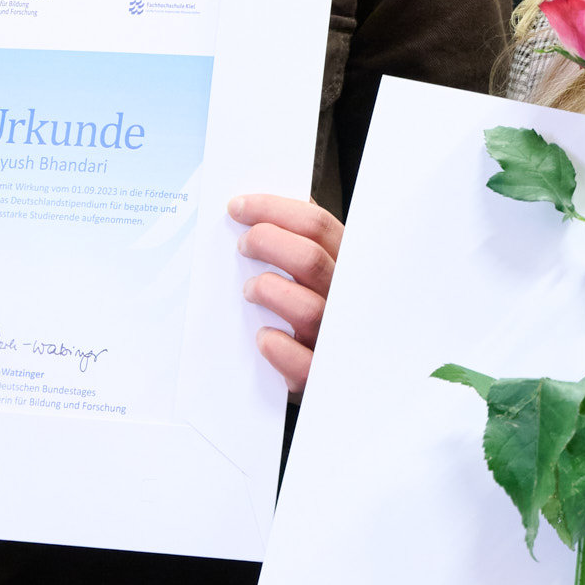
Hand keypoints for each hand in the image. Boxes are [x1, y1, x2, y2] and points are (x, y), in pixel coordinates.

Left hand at [229, 192, 341, 392]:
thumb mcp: (323, 271)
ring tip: (250, 290)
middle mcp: (345, 299)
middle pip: (310, 259)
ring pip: (306, 308)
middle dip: (268, 242)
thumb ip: (306, 240)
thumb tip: (266, 208)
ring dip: (269, 290)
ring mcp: (333, 338)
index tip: (238, 207)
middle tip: (243, 244)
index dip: (273, 210)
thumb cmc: (320, 310)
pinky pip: (300, 362)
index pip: (317, 225)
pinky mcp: (318, 376)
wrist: (339, 373)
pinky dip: (277, 345)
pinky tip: (263, 335)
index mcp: (347, 266)